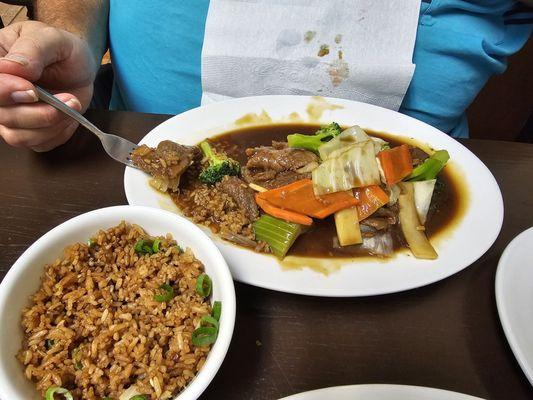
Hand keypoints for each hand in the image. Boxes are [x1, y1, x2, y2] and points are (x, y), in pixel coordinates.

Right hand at [0, 21, 97, 150]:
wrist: (80, 65)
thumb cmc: (61, 48)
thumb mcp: (51, 38)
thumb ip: (31, 50)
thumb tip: (11, 67)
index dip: (4, 92)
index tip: (32, 90)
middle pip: (2, 116)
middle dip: (36, 113)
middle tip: (67, 99)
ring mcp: (9, 115)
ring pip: (17, 136)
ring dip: (51, 124)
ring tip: (73, 102)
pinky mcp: (29, 131)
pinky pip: (38, 144)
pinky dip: (58, 133)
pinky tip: (69, 115)